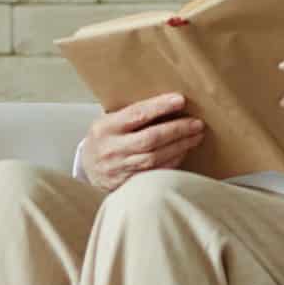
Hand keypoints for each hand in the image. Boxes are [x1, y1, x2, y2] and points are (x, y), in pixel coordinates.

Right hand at [82, 93, 203, 188]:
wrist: (87, 169)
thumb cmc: (103, 139)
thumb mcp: (108, 121)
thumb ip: (130, 114)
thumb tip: (166, 102)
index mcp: (105, 128)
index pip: (136, 114)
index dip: (160, 107)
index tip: (180, 100)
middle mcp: (112, 149)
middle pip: (150, 139)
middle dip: (177, 130)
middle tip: (196, 123)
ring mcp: (120, 168)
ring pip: (156, 158)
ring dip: (180, 146)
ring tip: (196, 136)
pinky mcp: (128, 183)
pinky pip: (156, 173)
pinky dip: (173, 161)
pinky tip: (184, 152)